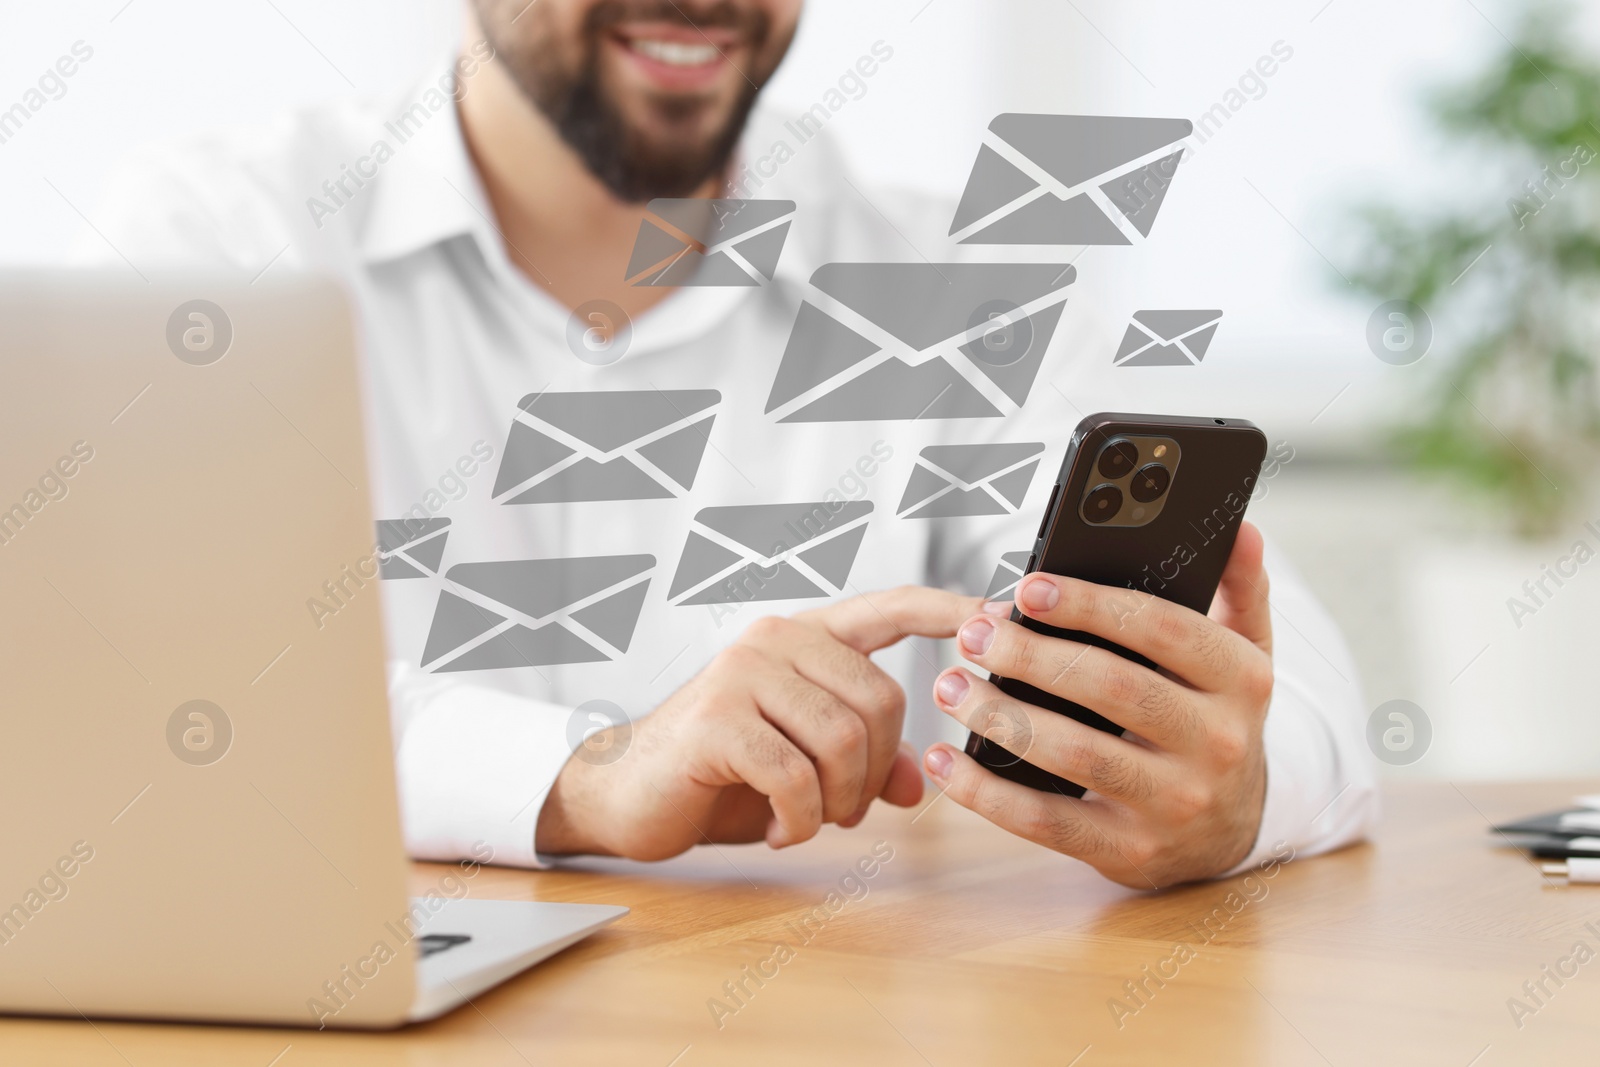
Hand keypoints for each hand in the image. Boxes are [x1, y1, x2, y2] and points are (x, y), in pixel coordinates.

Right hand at [537, 586, 983, 860]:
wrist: (626, 793)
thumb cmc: (719, 772)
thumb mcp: (803, 764)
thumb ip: (863, 760)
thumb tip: (918, 782)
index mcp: (804, 638)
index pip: (889, 607)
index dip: (948, 609)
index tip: (998, 612)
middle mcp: (776, 640)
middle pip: (883, 700)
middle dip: (876, 769)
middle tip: (844, 807)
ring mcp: (743, 672)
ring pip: (845, 739)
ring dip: (840, 799)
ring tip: (812, 819)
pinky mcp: (719, 719)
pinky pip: (797, 776)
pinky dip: (802, 819)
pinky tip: (780, 829)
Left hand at [922, 522, 1274, 887]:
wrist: (1234, 829)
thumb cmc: (1215, 719)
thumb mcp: (1244, 655)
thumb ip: (1237, 588)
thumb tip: (1239, 532)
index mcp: (1242, 680)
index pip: (1163, 629)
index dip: (1092, 605)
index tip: (1029, 587)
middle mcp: (1217, 744)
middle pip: (1113, 688)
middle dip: (1033, 657)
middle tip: (973, 633)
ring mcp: (1174, 803)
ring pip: (1076, 756)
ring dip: (1002, 718)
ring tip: (951, 686)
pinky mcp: (1130, 851)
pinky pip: (1049, 822)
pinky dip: (989, 794)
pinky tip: (947, 762)